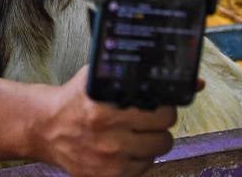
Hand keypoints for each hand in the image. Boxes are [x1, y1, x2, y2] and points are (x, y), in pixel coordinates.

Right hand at [27, 67, 175, 176]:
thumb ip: (135, 74)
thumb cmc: (75, 99)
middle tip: (149, 118)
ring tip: (136, 132)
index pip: (161, 113)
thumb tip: (195, 82)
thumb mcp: (99, 78)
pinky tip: (126, 147)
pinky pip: (144, 168)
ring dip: (152, 141)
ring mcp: (109, 161)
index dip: (164, 107)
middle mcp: (109, 137)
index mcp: (106, 109)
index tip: (159, 104)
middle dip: (160, 125)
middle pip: (164, 136)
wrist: (46, 128)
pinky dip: (139, 157)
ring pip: (157, 153)